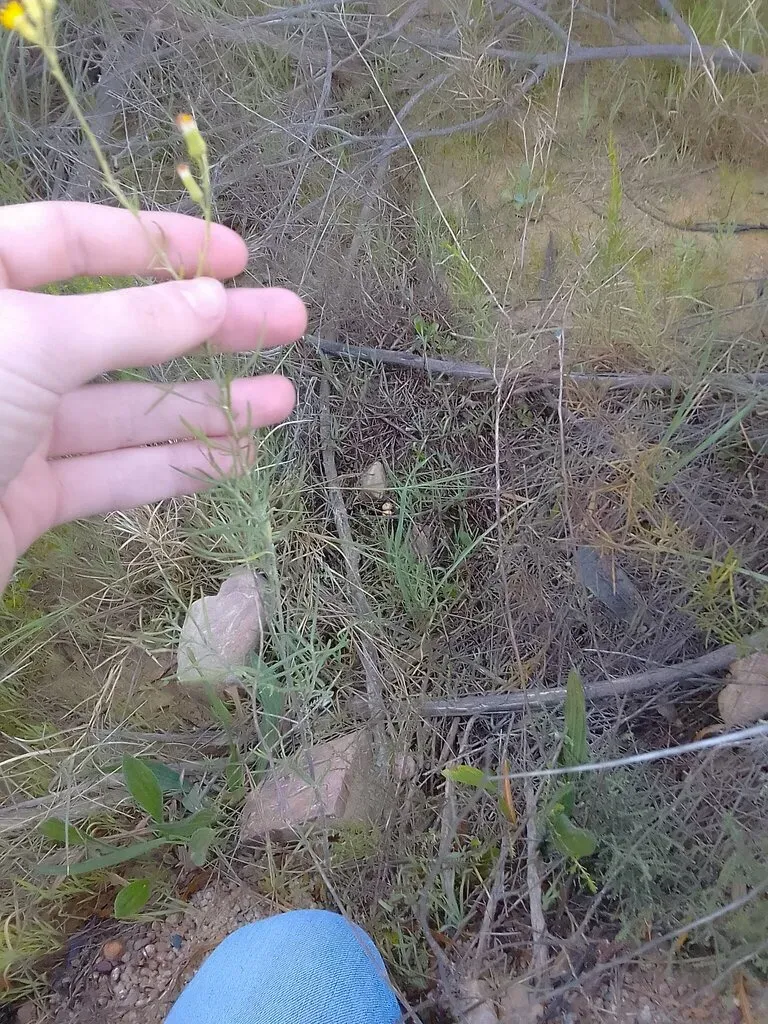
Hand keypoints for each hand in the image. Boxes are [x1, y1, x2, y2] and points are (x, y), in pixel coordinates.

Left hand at [0, 202, 306, 590]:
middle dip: (205, 328)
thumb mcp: (33, 341)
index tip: (235, 255)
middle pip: (116, 328)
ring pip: (123, 410)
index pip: (68, 240)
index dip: (156, 244)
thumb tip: (210, 298)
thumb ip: (128, 322)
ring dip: (204, 405)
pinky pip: (108, 474)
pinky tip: (236, 459)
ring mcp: (11, 428)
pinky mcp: (25, 497)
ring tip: (284, 399)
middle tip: (288, 321)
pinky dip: (171, 469)